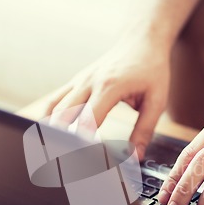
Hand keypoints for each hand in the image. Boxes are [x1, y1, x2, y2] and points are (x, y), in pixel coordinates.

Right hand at [46, 37, 169, 158]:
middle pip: (63, 115)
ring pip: (54, 108)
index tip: (82, 162)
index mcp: (110, 86)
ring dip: (50, 131)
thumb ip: (144, 130)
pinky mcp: (76, 82)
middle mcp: (89, 82)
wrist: (141, 41)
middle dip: (60, 140)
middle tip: (61, 163)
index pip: (88, 120)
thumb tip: (134, 157)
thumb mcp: (156, 100)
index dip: (82, 143)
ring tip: (50, 152)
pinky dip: (49, 118)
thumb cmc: (150, 69)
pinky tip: (48, 134)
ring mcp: (79, 80)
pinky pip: (55, 100)